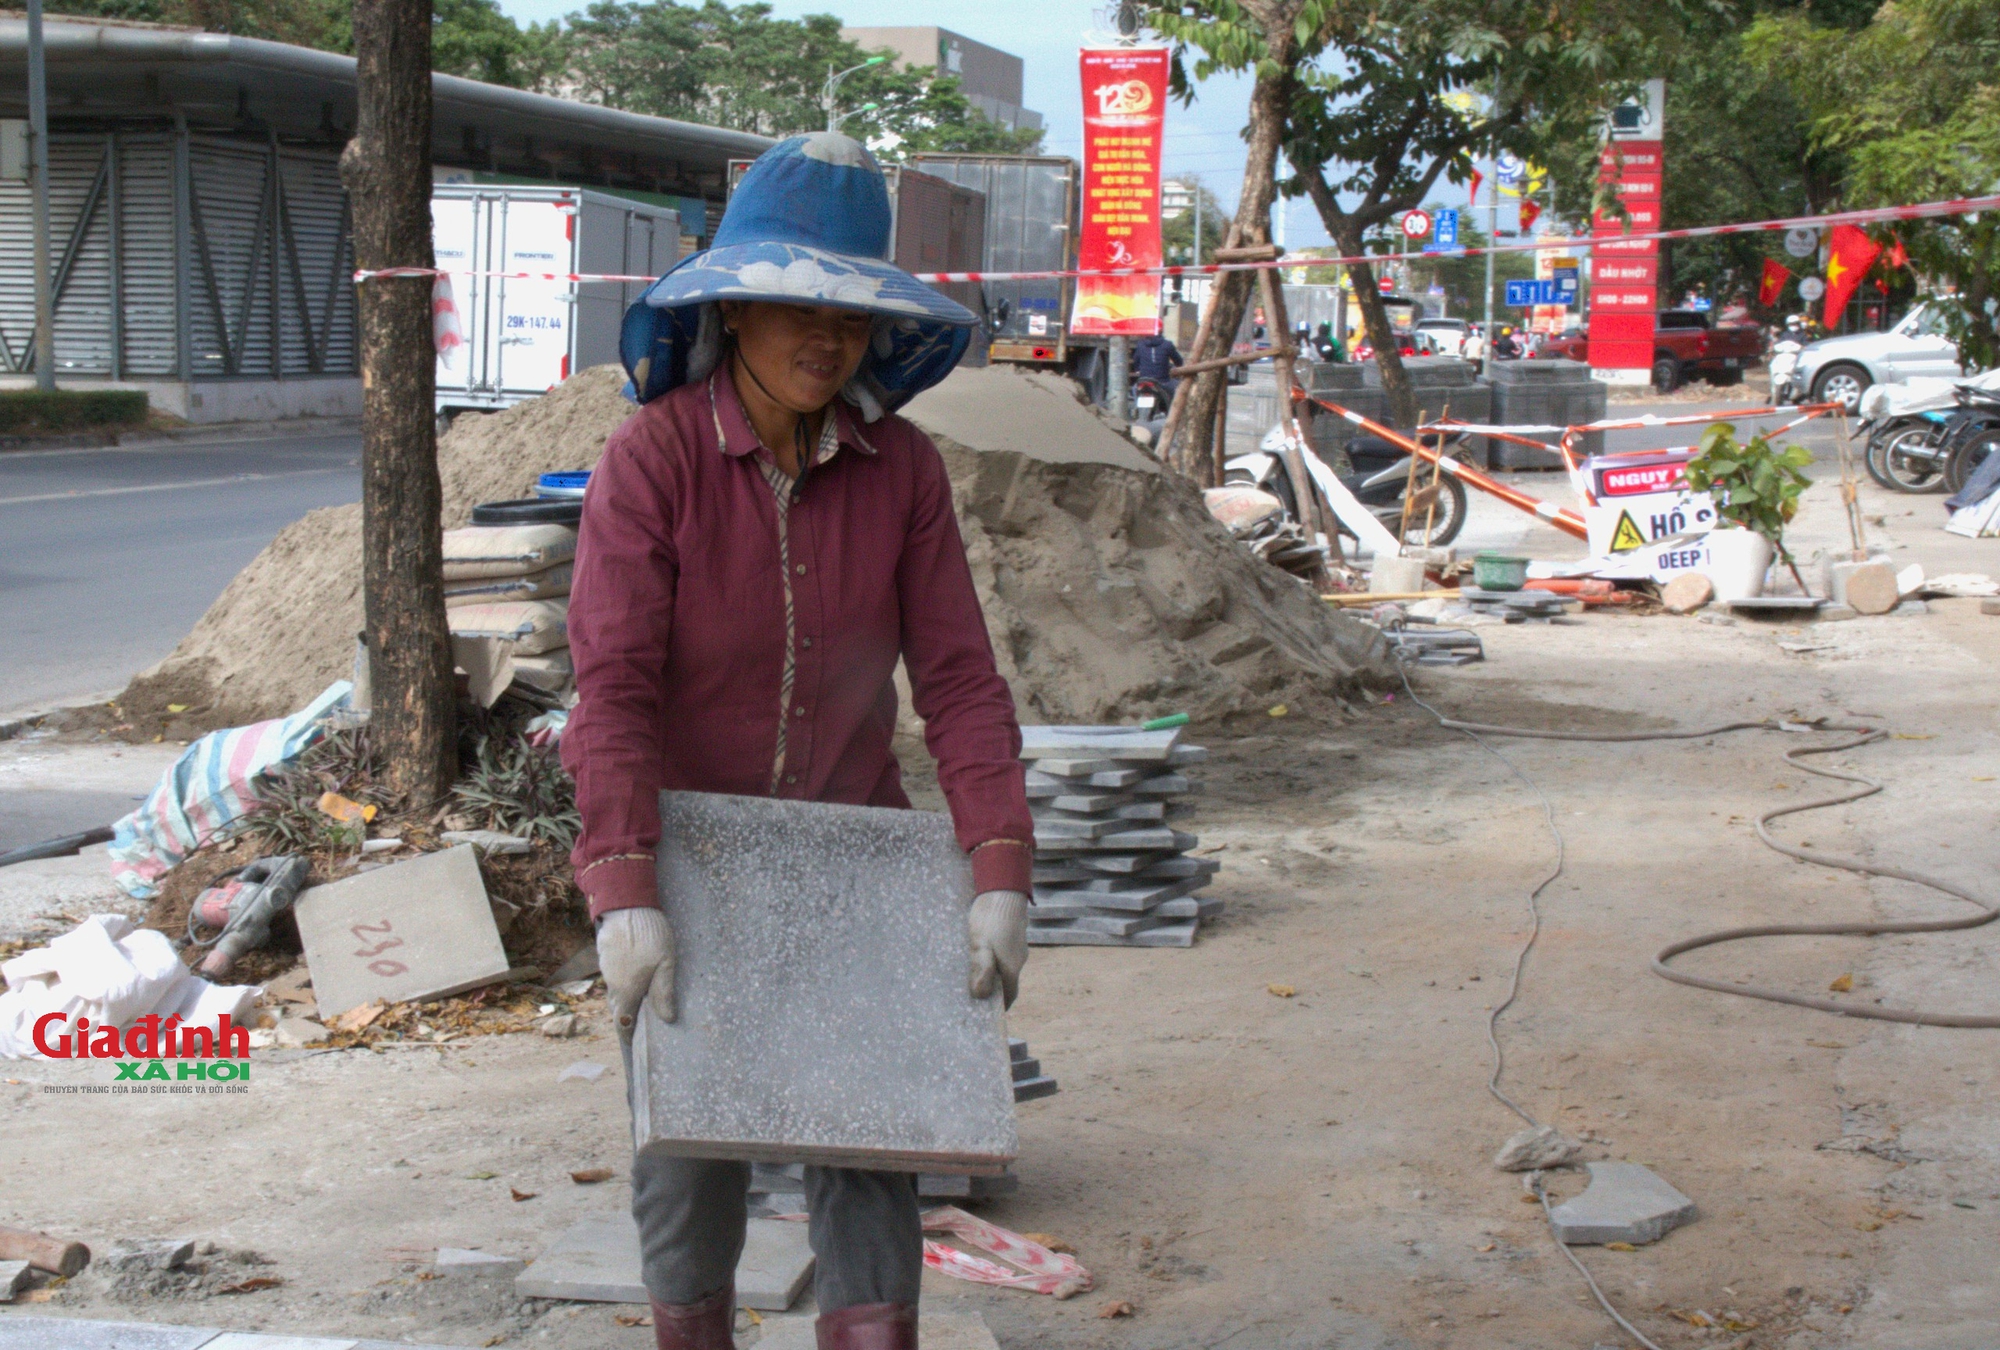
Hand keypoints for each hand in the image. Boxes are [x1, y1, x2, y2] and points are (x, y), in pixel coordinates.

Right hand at [597, 906, 675, 1028]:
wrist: (627, 904)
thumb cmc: (651, 935)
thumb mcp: (666, 964)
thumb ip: (664, 992)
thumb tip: (667, 1019)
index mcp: (627, 989)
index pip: (623, 1022)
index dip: (628, 1036)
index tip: (634, 1047)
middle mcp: (613, 982)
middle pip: (618, 1007)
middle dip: (627, 1017)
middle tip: (641, 1024)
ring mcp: (606, 967)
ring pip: (615, 989)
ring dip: (625, 996)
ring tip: (641, 998)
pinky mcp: (605, 953)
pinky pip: (613, 974)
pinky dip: (622, 979)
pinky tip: (634, 972)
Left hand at [966, 889, 1028, 1008]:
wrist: (1003, 888)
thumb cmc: (991, 918)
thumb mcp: (981, 945)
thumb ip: (982, 970)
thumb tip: (980, 996)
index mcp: (1011, 966)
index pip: (1010, 994)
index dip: (1000, 1005)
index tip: (986, 1012)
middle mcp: (1018, 958)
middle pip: (1007, 981)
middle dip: (993, 989)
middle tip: (973, 993)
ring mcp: (1017, 945)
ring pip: (1005, 965)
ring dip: (992, 972)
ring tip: (971, 973)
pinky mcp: (1012, 933)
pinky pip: (1003, 952)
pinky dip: (993, 957)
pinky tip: (980, 951)